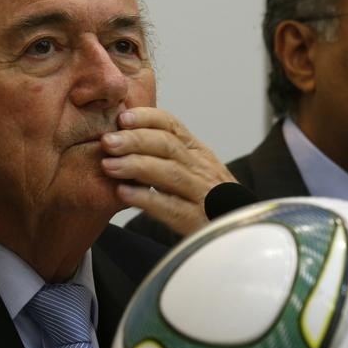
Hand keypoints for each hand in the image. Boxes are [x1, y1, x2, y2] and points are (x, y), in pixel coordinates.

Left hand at [100, 107, 235, 235]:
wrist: (240, 229)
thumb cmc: (209, 199)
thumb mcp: (194, 170)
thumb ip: (165, 155)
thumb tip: (124, 139)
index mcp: (197, 152)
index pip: (172, 125)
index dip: (146, 118)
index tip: (122, 118)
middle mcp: (201, 168)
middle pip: (168, 145)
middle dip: (135, 140)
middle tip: (107, 141)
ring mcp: (201, 194)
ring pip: (169, 173)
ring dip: (136, 165)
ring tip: (108, 165)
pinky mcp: (197, 221)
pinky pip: (171, 207)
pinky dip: (146, 198)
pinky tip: (123, 193)